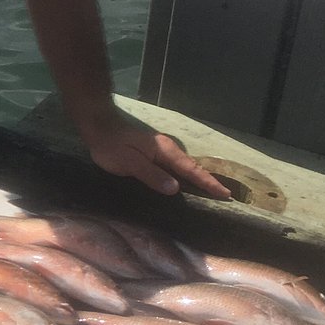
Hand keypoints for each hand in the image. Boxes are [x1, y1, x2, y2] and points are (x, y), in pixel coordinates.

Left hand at [84, 115, 231, 198]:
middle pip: (191, 169)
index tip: (225, 194)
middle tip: (223, 198)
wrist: (98, 125)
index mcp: (165, 152)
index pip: (191, 170)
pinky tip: (182, 185)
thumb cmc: (112, 145)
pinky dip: (183, 176)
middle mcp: (167, 150)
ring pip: (183, 168)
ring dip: (196, 180)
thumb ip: (151, 175)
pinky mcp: (152, 153)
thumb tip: (175, 189)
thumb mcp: (130, 163)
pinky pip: (173, 167)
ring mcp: (160, 151)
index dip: (208, 183)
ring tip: (208, 195)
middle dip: (207, 182)